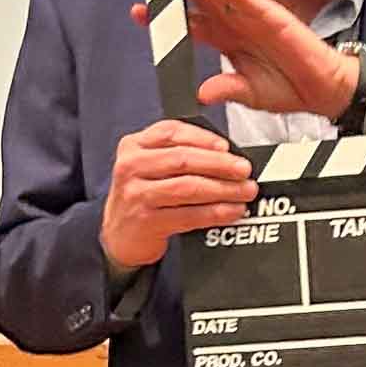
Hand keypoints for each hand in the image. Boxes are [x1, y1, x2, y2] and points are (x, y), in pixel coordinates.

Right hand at [100, 119, 257, 268]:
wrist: (120, 234)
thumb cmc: (144, 193)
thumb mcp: (152, 166)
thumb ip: (180, 152)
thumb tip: (228, 153)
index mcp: (134, 145)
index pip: (171, 132)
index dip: (203, 138)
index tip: (227, 146)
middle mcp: (131, 166)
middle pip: (183, 159)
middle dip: (220, 164)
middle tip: (244, 169)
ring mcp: (136, 194)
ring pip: (188, 187)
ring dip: (223, 189)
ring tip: (246, 191)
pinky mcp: (147, 221)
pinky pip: (190, 215)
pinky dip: (216, 213)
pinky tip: (233, 211)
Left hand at [129, 0, 354, 116]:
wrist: (325, 91)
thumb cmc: (291, 89)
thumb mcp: (249, 93)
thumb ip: (226, 89)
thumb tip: (201, 93)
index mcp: (229, 41)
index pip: (190, 23)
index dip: (166, 16)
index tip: (139, 11)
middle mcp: (237, 23)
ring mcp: (252, 15)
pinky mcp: (270, 14)